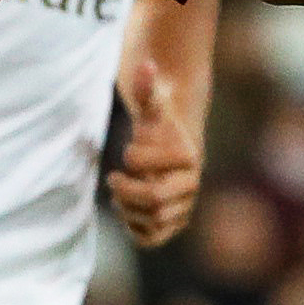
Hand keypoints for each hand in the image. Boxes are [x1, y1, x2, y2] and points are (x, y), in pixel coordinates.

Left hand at [107, 55, 204, 246]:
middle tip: (112, 180)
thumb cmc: (158, 125)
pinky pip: (153, 239)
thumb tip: (146, 65)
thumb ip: (148, 88)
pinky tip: (126, 212)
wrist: (170, 147)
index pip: (158, 169)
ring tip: (118, 195)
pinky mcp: (172, 223)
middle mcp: (191, 186)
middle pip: (156, 202)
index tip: (127, 151)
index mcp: (190, 158)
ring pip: (154, 222)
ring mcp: (183, 207)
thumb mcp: (151, 105)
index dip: (135, 161)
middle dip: (127, 192)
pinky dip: (136, 230)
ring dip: (128, 209)